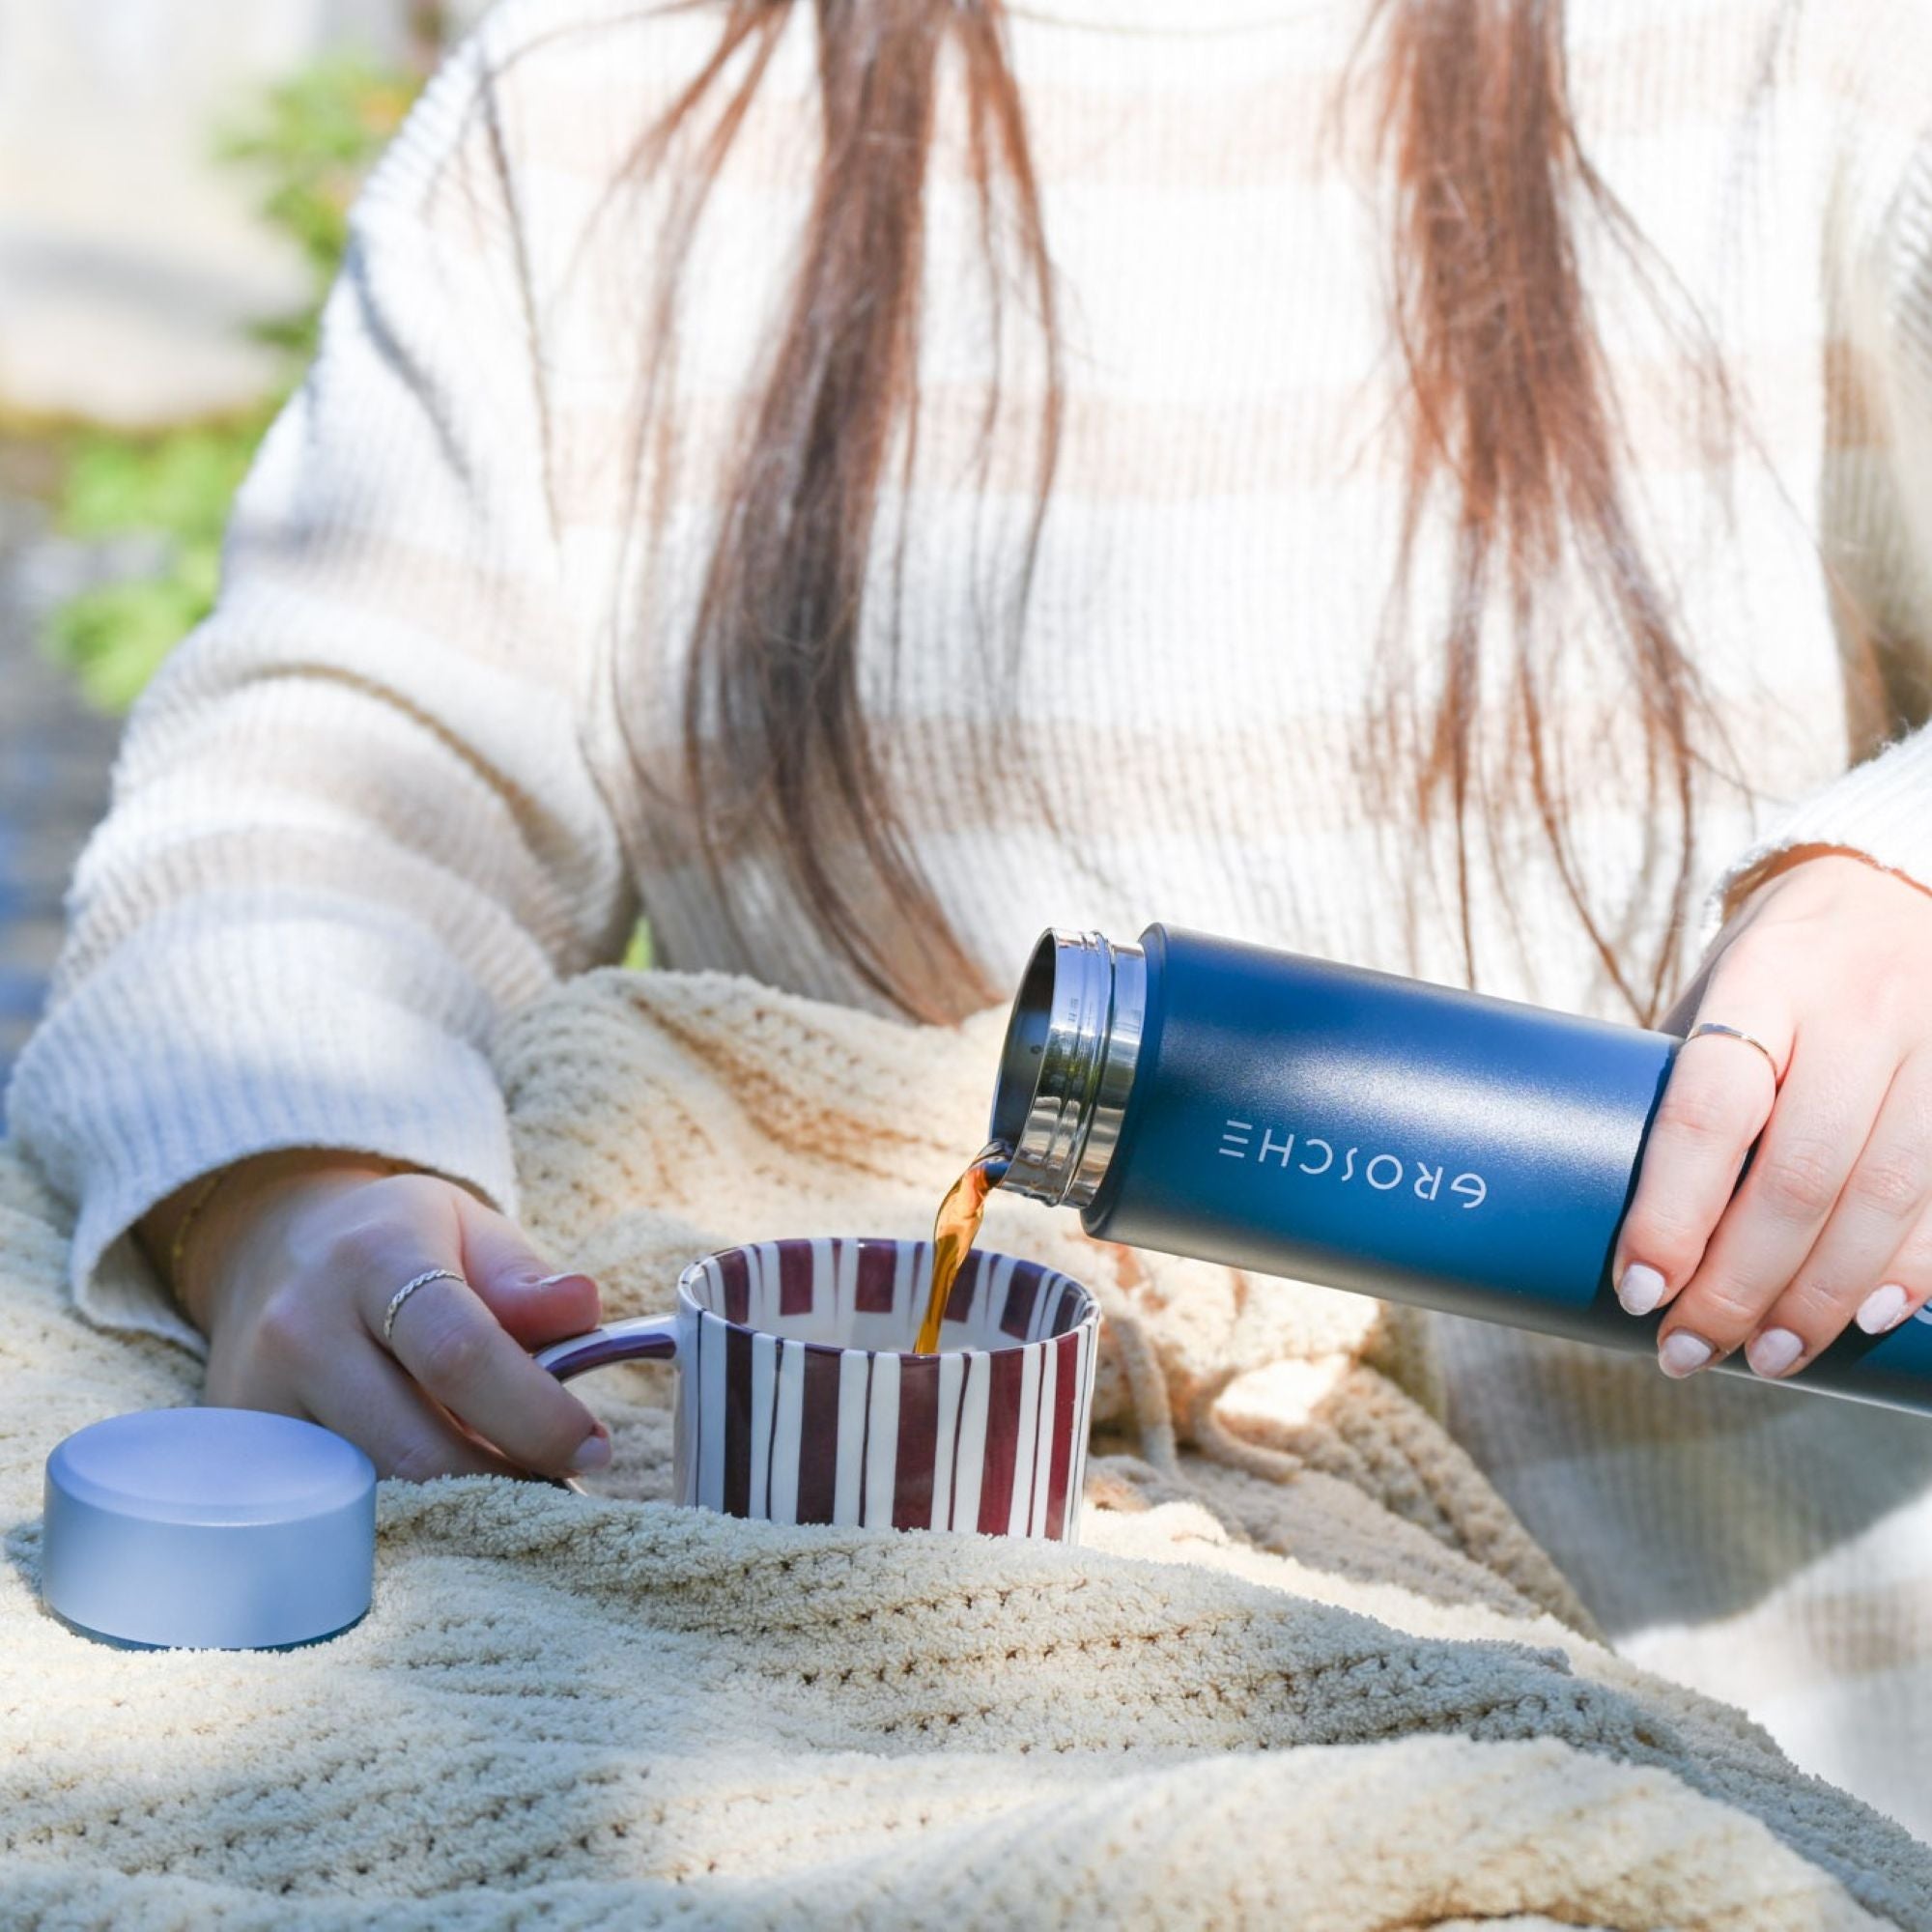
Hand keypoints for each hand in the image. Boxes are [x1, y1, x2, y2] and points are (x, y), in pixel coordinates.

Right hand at [164, 1150, 609, 1479]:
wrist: (273, 1248)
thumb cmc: (397, 1244)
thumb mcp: (468, 1230)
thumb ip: (526, 1278)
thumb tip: (582, 1309)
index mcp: (376, 1261)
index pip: (460, 1352)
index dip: (535, 1414)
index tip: (593, 1448)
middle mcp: (302, 1329)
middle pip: (416, 1444)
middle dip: (504, 1481)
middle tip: (560, 1486)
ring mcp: (259, 1400)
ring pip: (375, 1494)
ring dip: (456, 1507)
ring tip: (507, 1489)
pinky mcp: (241, 1457)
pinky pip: (332, 1512)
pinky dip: (399, 1518)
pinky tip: (440, 1501)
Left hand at [1614, 850, 1931, 1381]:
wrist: (1899, 883)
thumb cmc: (1780, 964)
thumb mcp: (1716, 990)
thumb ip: (1682, 1081)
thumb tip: (1608, 1205)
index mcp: (1762, 982)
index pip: (1709, 1110)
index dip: (1672, 1211)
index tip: (1637, 1288)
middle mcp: (1858, 1012)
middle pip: (1799, 1174)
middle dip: (1739, 1282)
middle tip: (1688, 1350)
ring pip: (1884, 1197)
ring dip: (1822, 1297)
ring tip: (1768, 1358)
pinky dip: (1915, 1269)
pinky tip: (1873, 1318)